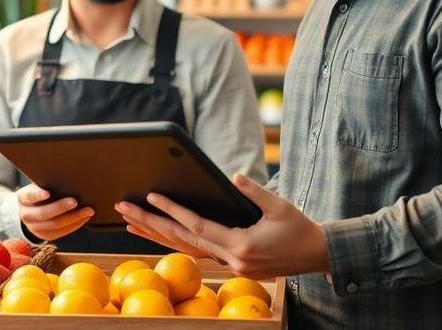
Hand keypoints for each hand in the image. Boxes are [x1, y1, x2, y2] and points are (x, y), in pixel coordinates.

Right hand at [17, 183, 93, 240]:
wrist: (30, 210)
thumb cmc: (39, 192)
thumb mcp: (38, 185)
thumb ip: (47, 183)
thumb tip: (68, 178)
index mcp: (23, 198)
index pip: (29, 196)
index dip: (38, 195)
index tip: (47, 192)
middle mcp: (26, 214)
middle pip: (44, 213)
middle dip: (61, 207)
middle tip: (75, 201)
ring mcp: (34, 228)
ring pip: (55, 225)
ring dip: (74, 218)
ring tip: (88, 211)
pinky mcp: (45, 236)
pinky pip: (61, 232)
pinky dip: (75, 225)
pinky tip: (84, 217)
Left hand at [115, 174, 329, 278]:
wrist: (316, 255)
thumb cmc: (300, 229)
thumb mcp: (279, 206)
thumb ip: (254, 191)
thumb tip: (235, 176)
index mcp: (240, 245)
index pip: (197, 226)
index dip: (172, 211)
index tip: (152, 198)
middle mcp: (230, 259)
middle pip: (181, 240)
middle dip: (150, 223)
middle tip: (124, 209)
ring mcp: (230, 265)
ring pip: (184, 248)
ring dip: (155, 235)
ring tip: (129, 221)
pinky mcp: (232, 265)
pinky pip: (196, 252)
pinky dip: (174, 243)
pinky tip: (157, 234)